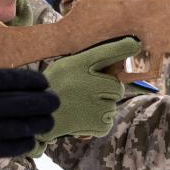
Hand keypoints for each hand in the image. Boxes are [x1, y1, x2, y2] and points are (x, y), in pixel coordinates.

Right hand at [0, 62, 59, 169]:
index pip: (10, 80)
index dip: (31, 82)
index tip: (44, 83)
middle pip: (20, 103)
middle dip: (41, 103)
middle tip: (55, 102)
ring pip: (16, 126)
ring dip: (36, 124)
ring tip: (48, 123)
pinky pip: (2, 148)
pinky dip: (19, 145)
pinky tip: (30, 142)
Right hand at [32, 37, 141, 155]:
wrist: (33, 118)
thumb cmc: (50, 90)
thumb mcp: (64, 68)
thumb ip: (86, 64)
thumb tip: (114, 69)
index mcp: (79, 64)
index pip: (108, 51)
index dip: (124, 47)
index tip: (137, 43)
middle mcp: (90, 82)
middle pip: (116, 87)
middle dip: (106, 93)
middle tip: (85, 96)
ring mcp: (95, 103)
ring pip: (111, 106)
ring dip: (100, 110)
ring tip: (78, 109)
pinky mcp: (98, 123)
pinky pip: (107, 122)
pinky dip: (97, 125)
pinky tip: (80, 120)